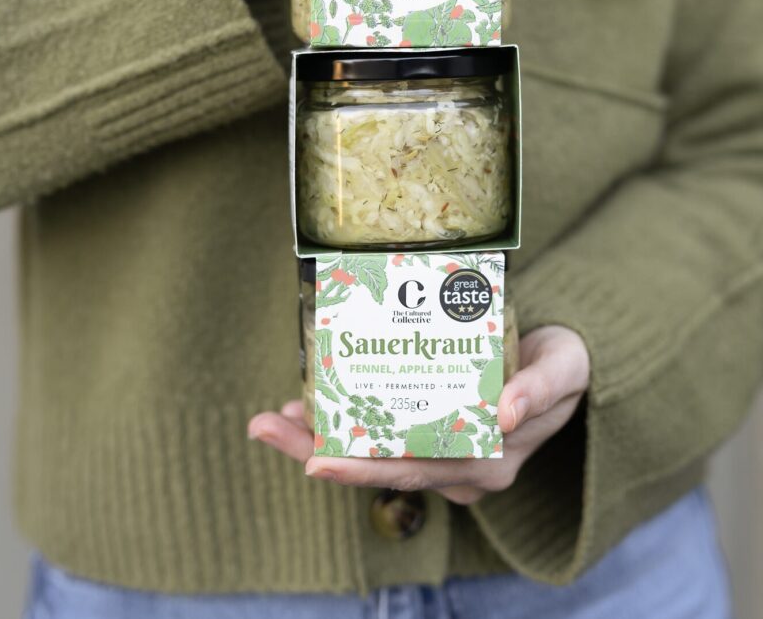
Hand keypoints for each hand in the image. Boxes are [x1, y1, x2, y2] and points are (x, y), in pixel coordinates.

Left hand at [248, 325, 588, 504]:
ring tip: (274, 417)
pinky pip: (383, 437)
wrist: (567, 365)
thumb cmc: (564, 363)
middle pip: (380, 467)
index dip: (363, 467)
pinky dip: (346, 423)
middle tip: (266, 426)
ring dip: (322, 437)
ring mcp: (445, 454)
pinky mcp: (435, 435)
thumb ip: (539, 388)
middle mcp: (460, 468)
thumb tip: (507, 412)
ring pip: (374, 455)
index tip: (316, 459)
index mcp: (489, 460)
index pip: (415, 470)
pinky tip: (310, 404)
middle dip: (319, 451)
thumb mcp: (563, 368)